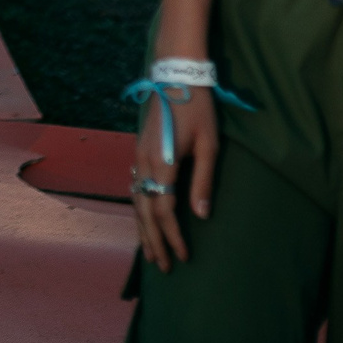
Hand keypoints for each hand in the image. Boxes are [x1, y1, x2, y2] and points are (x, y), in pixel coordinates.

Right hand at [129, 84, 216, 272]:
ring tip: (150, 252)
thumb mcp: (209, 144)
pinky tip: (143, 219)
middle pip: (145, 212)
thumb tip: (201, 216)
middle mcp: (144, 163)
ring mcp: (138, 156)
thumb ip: (203, 181)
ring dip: (143, 229)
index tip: (184, 256)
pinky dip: (138, 209)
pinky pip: (134, 188)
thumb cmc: (198, 108)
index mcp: (163, 163)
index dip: (173, 237)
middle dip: (153, 242)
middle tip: (163, 267)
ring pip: (135, 201)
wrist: (174, 74)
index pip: (164, 211)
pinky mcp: (138, 150)